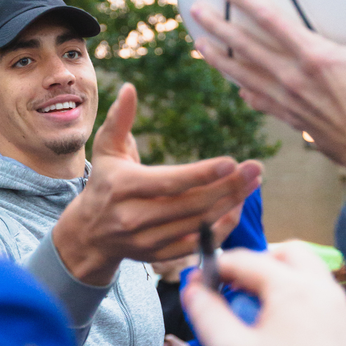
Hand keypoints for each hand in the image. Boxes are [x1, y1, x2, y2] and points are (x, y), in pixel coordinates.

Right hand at [52, 83, 262, 283]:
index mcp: (123, 188)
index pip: (170, 182)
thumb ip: (119, 120)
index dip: (202, 174)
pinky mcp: (159, 256)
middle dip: (228, 188)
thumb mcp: (106, 151)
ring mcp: (148, 241)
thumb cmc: (104, 183)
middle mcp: (134, 218)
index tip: (232, 161)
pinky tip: (237, 206)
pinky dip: (221, 227)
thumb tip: (129, 88)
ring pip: (198, 224)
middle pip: (191, 205)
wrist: (89, 234)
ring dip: (230, 204)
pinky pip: (198, 244)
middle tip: (255, 169)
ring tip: (252, 183)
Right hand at [182, 242, 345, 345]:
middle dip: (259, 261)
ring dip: (283, 280)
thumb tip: (193, 289)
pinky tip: (286, 336)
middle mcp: (325, 292)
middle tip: (236, 285)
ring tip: (258, 312)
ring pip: (312, 276)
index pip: (248, 259)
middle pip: (290, 252)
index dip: (217, 267)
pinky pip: (326, 302)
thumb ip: (206, 313)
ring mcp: (344, 313)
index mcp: (293, 288)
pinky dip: (303, 303)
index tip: (200, 281)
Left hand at [190, 0, 345, 176]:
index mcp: (313, 57)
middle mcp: (291, 77)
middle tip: (194, 9)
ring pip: (242, 74)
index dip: (245, 0)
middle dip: (217, 27)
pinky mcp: (289, 118)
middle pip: (244, 47)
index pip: (270, 21)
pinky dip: (242, 89)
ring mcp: (286, 100)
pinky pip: (258, 100)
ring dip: (218, 58)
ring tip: (197, 43)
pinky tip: (232, 83)